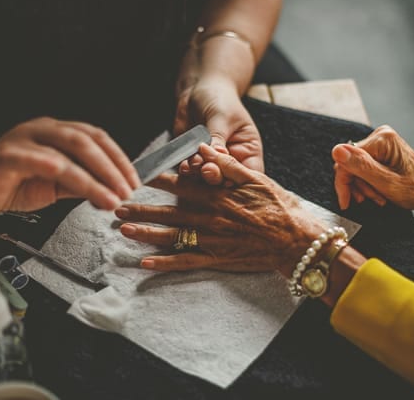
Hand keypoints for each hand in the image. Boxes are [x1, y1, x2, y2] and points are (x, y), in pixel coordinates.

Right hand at [0, 117, 138, 217]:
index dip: (119, 158)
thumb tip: (116, 190)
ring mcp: (22, 141)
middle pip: (85, 141)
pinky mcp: (5, 157)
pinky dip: (57, 168)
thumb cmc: (13, 184)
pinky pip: (34, 160)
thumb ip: (84, 184)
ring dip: (93, 177)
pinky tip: (76, 183)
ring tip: (110, 198)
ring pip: (66, 152)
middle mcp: (41, 130)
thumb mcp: (57, 185)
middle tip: (127, 191)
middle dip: (112, 168)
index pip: (96, 137)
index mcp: (56, 132)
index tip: (135, 180)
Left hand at [117, 144, 324, 274]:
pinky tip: (146, 264)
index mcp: (219, 196)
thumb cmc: (280, 207)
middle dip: (142, 209)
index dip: (158, 180)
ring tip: (123, 230)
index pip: (182, 185)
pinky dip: (165, 263)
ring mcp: (213, 241)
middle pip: (169, 212)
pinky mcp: (218, 259)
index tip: (137, 174)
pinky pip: (186, 262)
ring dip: (145, 234)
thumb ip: (228, 164)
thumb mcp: (257, 179)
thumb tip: (202, 149)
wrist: (296, 241)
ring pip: (172, 237)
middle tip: (118, 206)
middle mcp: (211, 218)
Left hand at [174, 76, 263, 177]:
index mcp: (248, 151)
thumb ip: (218, 137)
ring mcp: (212, 162)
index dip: (241, 179)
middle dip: (217, 176)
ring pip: (207, 178)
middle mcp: (232, 160)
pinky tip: (184, 165)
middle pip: (228, 179)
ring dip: (199, 174)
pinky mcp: (194, 160)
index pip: (250, 172)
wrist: (198, 91)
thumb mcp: (222, 116)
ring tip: (192, 165)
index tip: (230, 177)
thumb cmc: (219, 99)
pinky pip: (191, 171)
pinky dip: (187, 170)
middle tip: (207, 169)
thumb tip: (218, 155)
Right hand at [331, 125, 413, 210]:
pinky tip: (378, 193)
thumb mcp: (386, 183)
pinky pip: (364, 167)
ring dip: (363, 186)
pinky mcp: (383, 150)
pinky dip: (368, 183)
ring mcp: (382, 142)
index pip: (346, 158)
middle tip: (368, 200)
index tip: (346, 202)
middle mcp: (381, 135)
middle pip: (350, 162)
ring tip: (377, 199)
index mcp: (382, 139)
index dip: (343, 182)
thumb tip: (336, 151)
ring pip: (356, 166)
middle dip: (357, 184)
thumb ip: (361, 167)